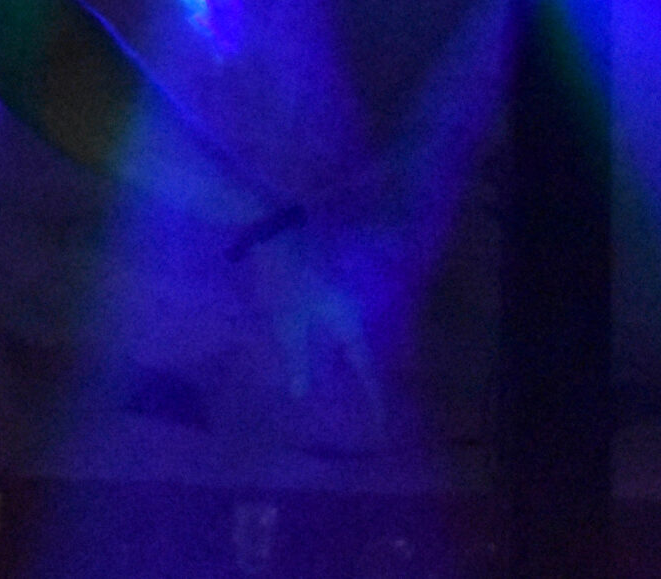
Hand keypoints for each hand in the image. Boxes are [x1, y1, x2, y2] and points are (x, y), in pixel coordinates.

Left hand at [244, 220, 381, 416]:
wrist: (279, 233)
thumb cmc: (285, 282)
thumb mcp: (288, 325)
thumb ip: (297, 360)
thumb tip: (302, 393)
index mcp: (349, 322)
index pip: (366, 369)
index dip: (373, 399)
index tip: (381, 427)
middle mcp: (356, 310)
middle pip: (364, 353)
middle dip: (366, 381)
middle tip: (369, 410)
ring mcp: (346, 296)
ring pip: (353, 338)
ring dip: (352, 363)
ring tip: (350, 387)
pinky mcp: (333, 287)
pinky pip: (342, 325)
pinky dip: (339, 345)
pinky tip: (329, 352)